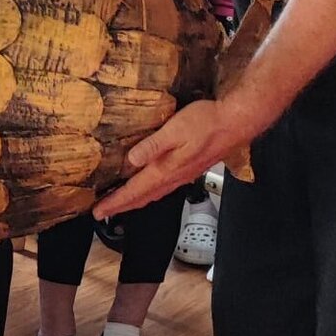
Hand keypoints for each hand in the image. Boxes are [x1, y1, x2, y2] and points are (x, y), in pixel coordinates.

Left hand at [95, 98, 258, 219]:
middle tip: (103, 212)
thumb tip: (130, 160)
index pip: (134, 191)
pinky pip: (164, 187)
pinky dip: (150, 192)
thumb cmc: (207, 123)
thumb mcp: (174, 130)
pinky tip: (149, 187)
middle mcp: (174, 177)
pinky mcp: (190, 169)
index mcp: (166, 170)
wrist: (236, 122)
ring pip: (153, 194)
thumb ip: (152, 146)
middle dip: (122, 206)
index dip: (115, 203)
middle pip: (142, 197)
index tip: (98, 211)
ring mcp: (183, 175)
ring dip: (136, 201)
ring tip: (121, 203)